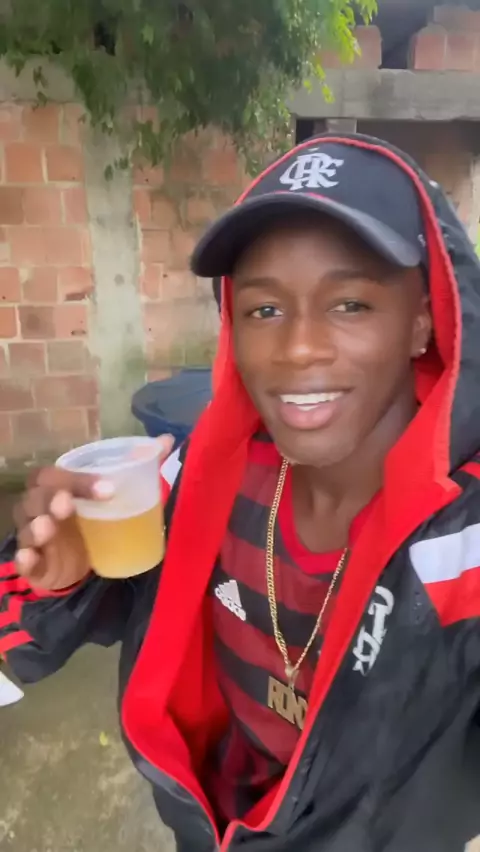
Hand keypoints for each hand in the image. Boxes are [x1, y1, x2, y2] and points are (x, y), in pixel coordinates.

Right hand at [13, 435, 173, 590]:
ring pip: (27, 529)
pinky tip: (30, 558)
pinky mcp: (35, 564)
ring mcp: (34, 536)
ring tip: (49, 527)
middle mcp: (39, 508)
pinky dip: (25, 559)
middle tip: (69, 504)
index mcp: (56, 486)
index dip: (78, 479)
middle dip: (51, 498)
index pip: (56, 474)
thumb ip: (137, 466)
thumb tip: (167, 441)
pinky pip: (24, 561)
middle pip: (36, 497)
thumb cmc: (91, 515)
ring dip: (37, 527)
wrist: (80, 560)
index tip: (109, 489)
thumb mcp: (111, 493)